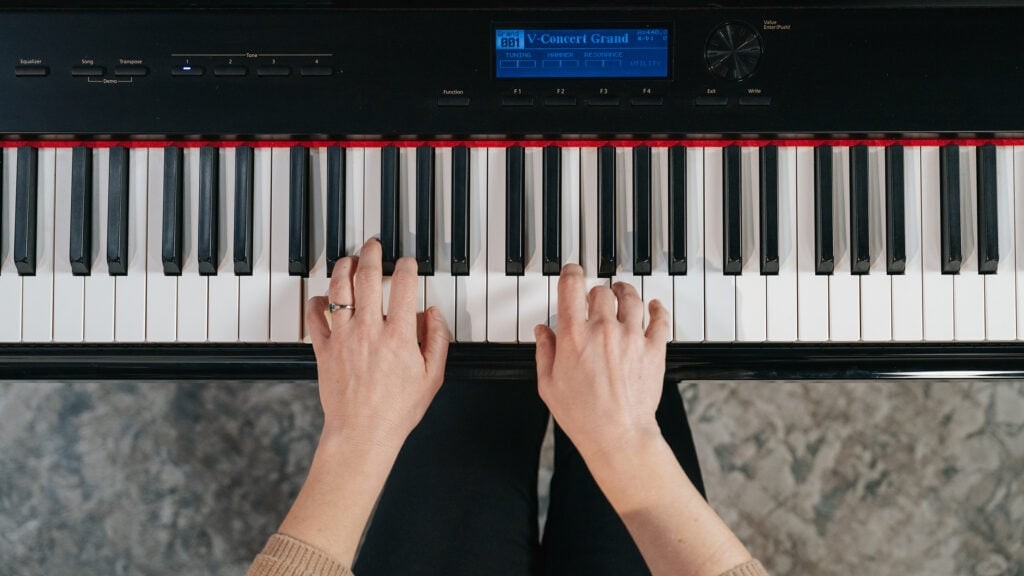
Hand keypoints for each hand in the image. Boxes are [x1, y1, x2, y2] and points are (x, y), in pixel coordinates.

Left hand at [305, 238, 451, 449]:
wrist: (362, 434)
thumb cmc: (397, 410)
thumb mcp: (432, 377)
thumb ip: (437, 340)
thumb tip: (433, 313)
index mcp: (399, 336)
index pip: (404, 286)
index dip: (408, 267)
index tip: (409, 264)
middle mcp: (369, 330)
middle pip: (367, 277)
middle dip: (372, 254)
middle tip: (374, 245)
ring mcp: (343, 338)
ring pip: (338, 289)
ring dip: (343, 268)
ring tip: (349, 260)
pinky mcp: (323, 349)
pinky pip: (314, 316)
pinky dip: (317, 301)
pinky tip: (324, 297)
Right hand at [534, 264, 669, 462]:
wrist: (618, 434)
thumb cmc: (583, 415)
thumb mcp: (548, 384)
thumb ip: (544, 352)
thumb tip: (543, 331)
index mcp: (574, 335)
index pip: (572, 286)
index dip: (571, 273)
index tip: (572, 272)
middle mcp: (603, 329)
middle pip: (602, 291)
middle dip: (597, 292)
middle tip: (596, 297)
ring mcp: (631, 337)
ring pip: (631, 298)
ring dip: (624, 292)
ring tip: (622, 292)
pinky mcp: (653, 348)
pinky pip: (659, 318)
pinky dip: (656, 308)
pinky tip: (653, 306)